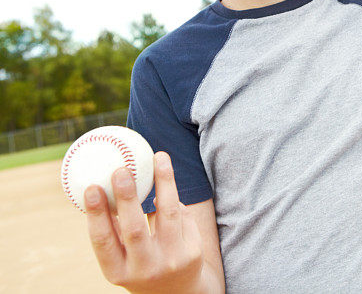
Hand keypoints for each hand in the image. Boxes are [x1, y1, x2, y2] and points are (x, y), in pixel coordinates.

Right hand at [85, 152, 205, 293]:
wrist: (178, 291)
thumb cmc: (141, 264)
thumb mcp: (122, 259)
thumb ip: (114, 231)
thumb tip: (100, 184)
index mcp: (117, 271)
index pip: (103, 241)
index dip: (96, 214)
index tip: (91, 187)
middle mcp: (144, 269)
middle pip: (135, 229)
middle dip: (127, 197)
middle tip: (121, 168)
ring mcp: (171, 261)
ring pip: (169, 214)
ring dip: (164, 181)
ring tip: (159, 156)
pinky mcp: (193, 252)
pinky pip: (183, 215)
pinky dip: (173, 198)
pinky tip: (167, 182)